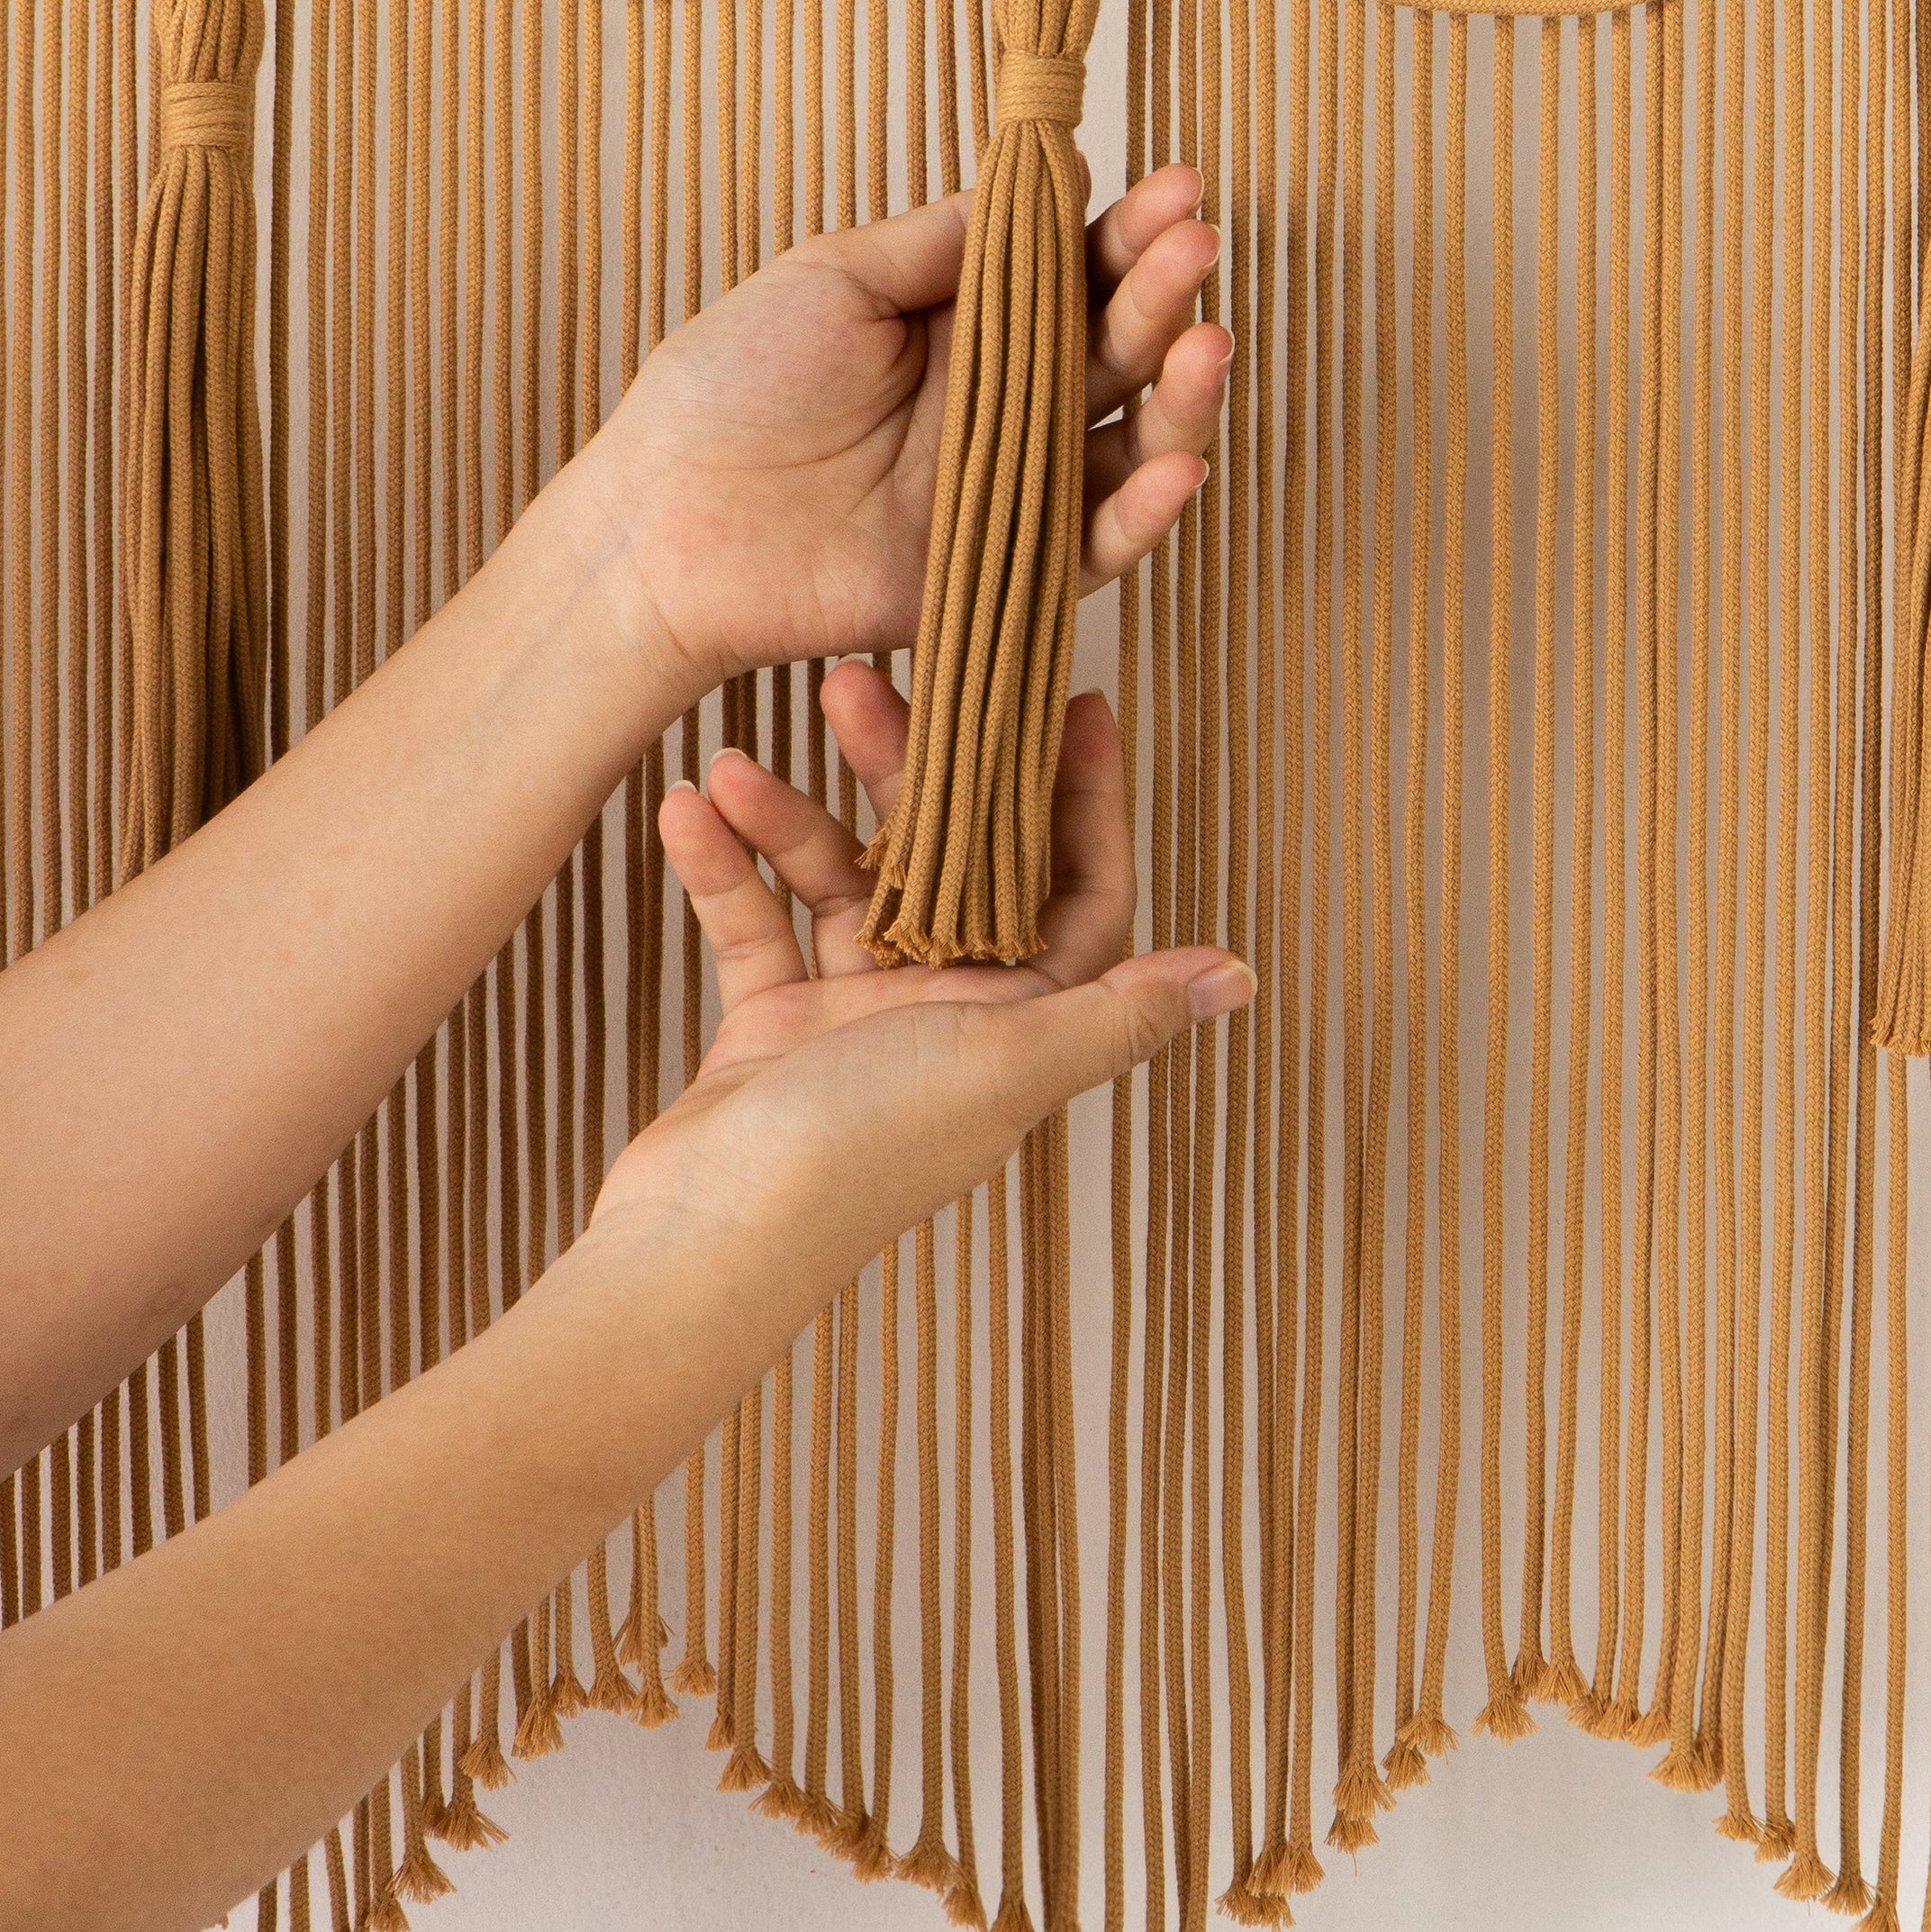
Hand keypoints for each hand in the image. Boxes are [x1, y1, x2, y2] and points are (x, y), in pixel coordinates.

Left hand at [568, 167, 1229, 699]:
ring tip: (1210, 342)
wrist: (661, 516)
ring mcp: (1010, 490)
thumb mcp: (834, 277)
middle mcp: (1003, 408)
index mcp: (965, 330)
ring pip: (1129, 447)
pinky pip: (1093, 547)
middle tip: (1196, 245)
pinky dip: (1144, 512)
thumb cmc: (728, 387)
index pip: (1074, 276)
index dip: (1129, 235)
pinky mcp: (1000, 571)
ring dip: (1180, 397)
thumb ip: (943, 240)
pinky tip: (1180, 464)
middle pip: (1114, 351)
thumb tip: (1045, 180)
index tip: (1179, 188)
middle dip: (1163, 295)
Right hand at [590, 666, 1251, 1343]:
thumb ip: (1120, 1014)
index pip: (1077, 889)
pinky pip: (757, 920)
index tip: (1067, 700)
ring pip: (841, 879)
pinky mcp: (773, 1027)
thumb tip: (1243, 974)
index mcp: (1021, 1021)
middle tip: (864, 682)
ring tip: (740, 757)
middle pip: (949, 859)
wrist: (701, 1249)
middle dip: (908, 771)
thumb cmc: (862, 1162)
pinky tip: (687, 808)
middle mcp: (949, 1013)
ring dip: (791, 815)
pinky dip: (725, 866)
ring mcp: (858, 1018)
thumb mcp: (1006, 1068)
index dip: (1081, 798)